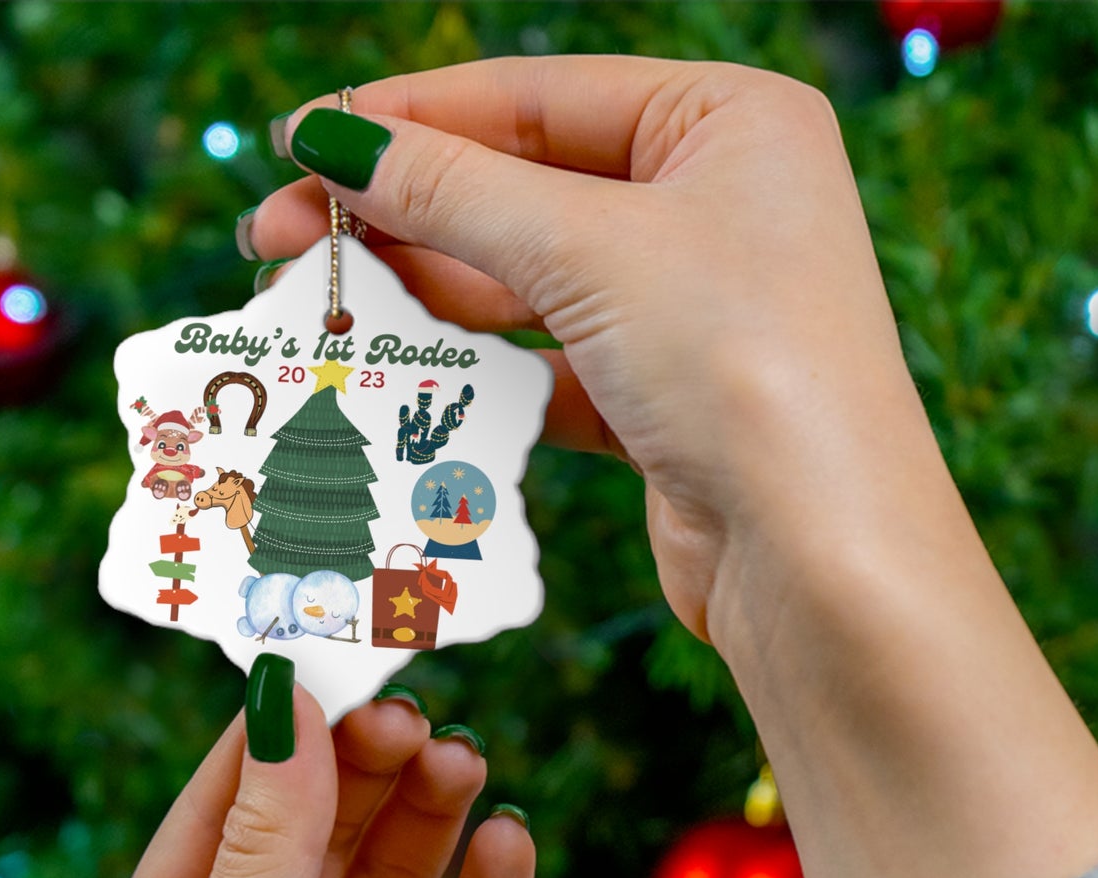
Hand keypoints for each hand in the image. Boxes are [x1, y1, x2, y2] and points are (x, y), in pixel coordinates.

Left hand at [78, 688, 532, 877]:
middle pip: (320, 835)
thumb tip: (286, 703)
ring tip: (465, 761)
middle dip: (366, 769)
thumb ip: (266, 851)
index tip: (336, 649)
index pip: (225, 808)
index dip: (280, 730)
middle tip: (417, 709)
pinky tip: (510, 844)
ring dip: (430, 819)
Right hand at [249, 57, 931, 642]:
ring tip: (325, 303)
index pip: (535, 97)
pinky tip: (408, 375)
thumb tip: (334, 142)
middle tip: (277, 236)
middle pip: (524, 189)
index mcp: (728, 122)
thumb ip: (455, 191)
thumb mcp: (590, 250)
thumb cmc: (742, 367)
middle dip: (402, 214)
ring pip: (530, 282)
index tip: (299, 142)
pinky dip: (482, 372)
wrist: (819, 559)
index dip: (407, 118)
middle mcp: (717, 204)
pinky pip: (551, 364)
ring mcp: (692, 308)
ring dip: (429, 295)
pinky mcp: (666, 401)